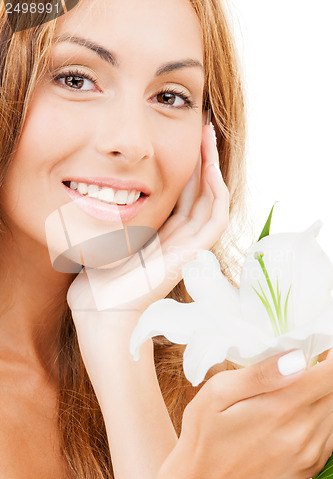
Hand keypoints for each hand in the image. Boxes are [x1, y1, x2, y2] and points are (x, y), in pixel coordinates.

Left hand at [67, 124, 227, 313]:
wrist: (103, 312)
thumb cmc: (99, 280)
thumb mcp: (109, 236)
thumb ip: (117, 216)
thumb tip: (104, 188)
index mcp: (164, 235)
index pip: (184, 193)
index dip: (187, 164)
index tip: (183, 136)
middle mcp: (181, 239)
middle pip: (200, 191)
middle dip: (202, 158)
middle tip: (201, 127)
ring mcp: (191, 247)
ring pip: (213, 200)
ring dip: (213, 167)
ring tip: (207, 136)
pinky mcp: (194, 255)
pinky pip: (215, 218)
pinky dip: (217, 192)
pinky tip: (210, 167)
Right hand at [152, 350, 332, 478]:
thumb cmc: (204, 435)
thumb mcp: (217, 394)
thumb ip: (259, 374)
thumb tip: (297, 358)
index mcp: (279, 408)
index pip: (329, 374)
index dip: (328, 353)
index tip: (317, 345)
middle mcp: (301, 432)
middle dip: (325, 369)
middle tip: (304, 359)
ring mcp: (309, 452)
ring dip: (323, 391)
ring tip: (295, 384)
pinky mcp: (309, 465)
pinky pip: (332, 432)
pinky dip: (324, 413)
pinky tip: (299, 408)